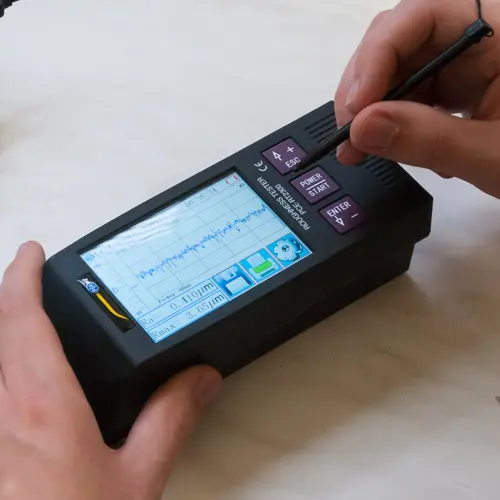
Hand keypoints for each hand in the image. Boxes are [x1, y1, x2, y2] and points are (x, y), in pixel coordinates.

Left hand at [0, 242, 221, 499]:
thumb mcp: (136, 482)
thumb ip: (169, 420)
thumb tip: (200, 379)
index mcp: (40, 407)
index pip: (21, 319)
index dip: (22, 277)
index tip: (32, 253)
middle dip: (8, 302)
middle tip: (26, 287)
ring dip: (2, 337)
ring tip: (25, 331)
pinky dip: (2, 373)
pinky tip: (17, 390)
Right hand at [335, 0, 499, 197]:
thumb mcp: (493, 153)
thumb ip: (427, 139)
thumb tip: (361, 129)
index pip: (420, 16)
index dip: (376, 58)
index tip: (356, 112)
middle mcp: (481, 34)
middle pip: (401, 40)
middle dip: (366, 87)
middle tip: (348, 136)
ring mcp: (469, 59)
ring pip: (401, 68)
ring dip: (374, 109)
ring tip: (362, 149)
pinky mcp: (462, 84)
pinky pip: (415, 91)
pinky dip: (396, 120)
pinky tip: (396, 145)